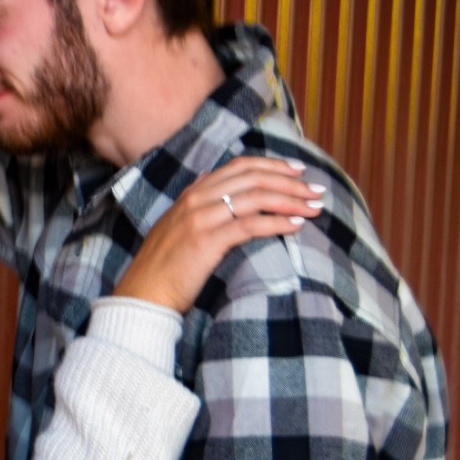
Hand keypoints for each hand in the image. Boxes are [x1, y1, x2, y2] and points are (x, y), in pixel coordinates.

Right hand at [113, 156, 321, 312]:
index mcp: (192, 193)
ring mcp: (200, 218)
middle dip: (289, 182)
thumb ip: (194, 200)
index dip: (272, 165)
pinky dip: (276, 223)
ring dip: (290, 200)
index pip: (239, 166)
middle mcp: (196, 199)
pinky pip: (249, 225)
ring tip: (314, 208)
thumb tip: (207, 177)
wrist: (143, 294)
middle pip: (252, 178)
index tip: (298, 172)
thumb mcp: (175, 223)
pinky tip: (296, 226)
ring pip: (254, 197)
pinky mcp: (207, 241)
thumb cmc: (163, 266)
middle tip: (316, 190)